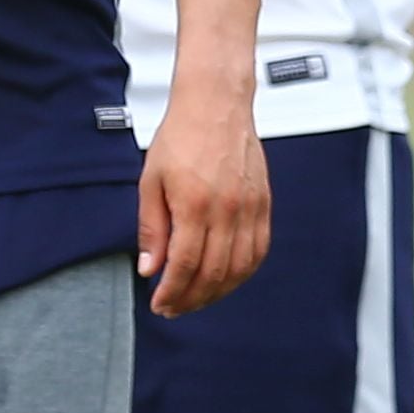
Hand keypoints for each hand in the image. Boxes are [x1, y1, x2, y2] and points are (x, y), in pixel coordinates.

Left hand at [137, 88, 270, 318]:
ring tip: (197, 298)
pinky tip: (227, 279)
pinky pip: (258, 251)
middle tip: (174, 307)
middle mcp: (227, 209)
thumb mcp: (151, 181)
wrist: (216, 105)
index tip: (160, 303)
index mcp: (194, 203)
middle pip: (214, 274)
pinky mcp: (263, 204)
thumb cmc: (181, 136)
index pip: (185, 265)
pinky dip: (243, 273)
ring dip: (218, 292)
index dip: (172, 292)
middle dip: (191, 299)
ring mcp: (250, 207)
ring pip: (239, 269)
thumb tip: (150, 268)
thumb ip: (151, 229)